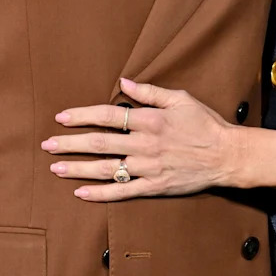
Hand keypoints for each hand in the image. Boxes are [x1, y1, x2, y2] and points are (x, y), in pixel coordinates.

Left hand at [42, 76, 234, 200]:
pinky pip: (122, 192)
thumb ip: (150, 92)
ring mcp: (149, 168)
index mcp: (150, 120)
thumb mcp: (181, 99)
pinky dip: (100, 193)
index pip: (108, 115)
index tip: (62, 118)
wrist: (227, 155)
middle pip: (100, 143)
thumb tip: (123, 82)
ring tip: (56, 168)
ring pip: (106, 169)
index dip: (82, 116)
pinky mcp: (154, 186)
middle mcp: (145, 144)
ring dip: (78, 168)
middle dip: (70, 143)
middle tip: (47, 144)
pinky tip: (81, 193)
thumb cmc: (206, 124)